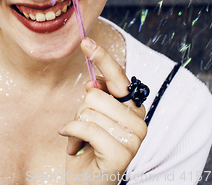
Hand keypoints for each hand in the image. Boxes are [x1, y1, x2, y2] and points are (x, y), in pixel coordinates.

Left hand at [58, 37, 146, 183]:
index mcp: (132, 108)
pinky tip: (74, 147)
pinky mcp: (122, 153)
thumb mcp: (91, 116)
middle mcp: (139, 121)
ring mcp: (133, 138)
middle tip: (83, 128)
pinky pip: (86, 127)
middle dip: (81, 109)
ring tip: (81, 141)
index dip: (102, 57)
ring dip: (77, 125)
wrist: (86, 184)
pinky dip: (72, 134)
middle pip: (97, 94)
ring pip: (90, 110)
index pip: (118, 77)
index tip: (86, 41)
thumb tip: (93, 83)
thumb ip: (97, 97)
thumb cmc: (88, 147)